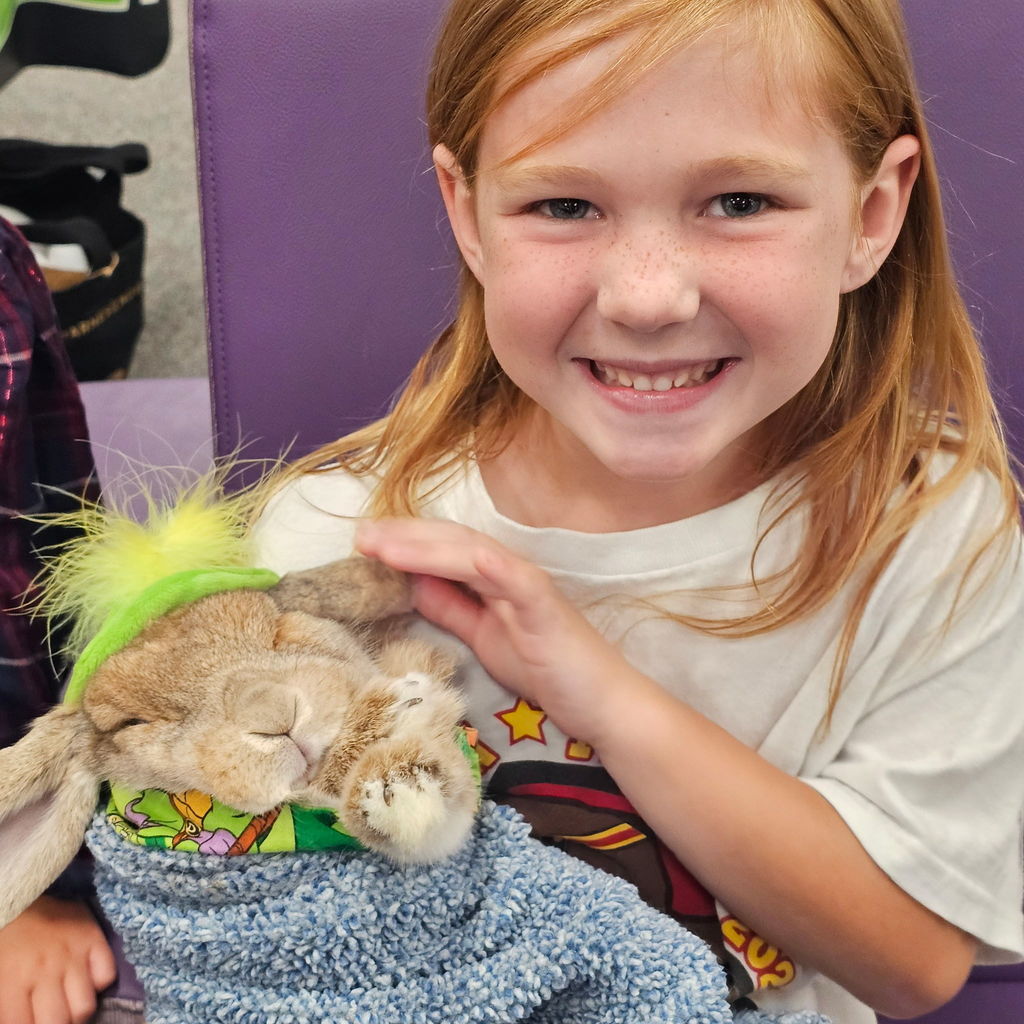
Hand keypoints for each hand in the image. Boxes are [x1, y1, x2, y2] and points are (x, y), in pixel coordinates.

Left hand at [0, 895, 116, 1023]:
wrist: (17, 895)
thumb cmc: (3, 941)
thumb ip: (7, 1004)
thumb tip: (21, 1019)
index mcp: (13, 980)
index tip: (33, 1022)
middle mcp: (46, 970)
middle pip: (60, 1022)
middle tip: (51, 1018)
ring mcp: (73, 953)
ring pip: (86, 1005)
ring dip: (76, 1011)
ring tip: (68, 1005)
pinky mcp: (93, 937)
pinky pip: (106, 974)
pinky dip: (98, 982)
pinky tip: (85, 977)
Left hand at [355, 518, 644, 744]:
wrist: (605, 703)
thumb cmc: (550, 671)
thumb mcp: (484, 638)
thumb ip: (452, 609)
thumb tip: (411, 584)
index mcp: (495, 579)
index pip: (444, 551)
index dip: (405, 543)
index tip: (364, 544)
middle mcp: (510, 572)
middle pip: (451, 541)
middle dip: (403, 535)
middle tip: (359, 534)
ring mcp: (528, 584)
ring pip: (470, 550)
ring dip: (423, 544)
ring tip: (380, 544)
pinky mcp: (544, 604)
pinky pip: (510, 576)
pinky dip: (479, 561)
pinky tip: (447, 555)